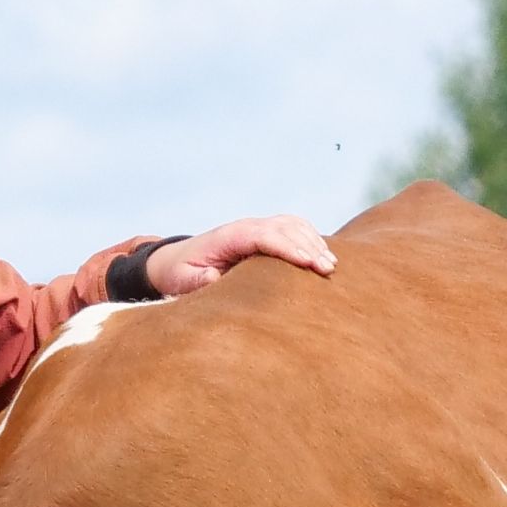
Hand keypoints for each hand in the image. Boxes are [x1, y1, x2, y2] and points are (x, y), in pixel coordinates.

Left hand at [145, 214, 337, 296]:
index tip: (309, 263)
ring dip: (313, 241)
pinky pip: (292, 229)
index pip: (264, 236)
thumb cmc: (181, 273)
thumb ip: (200, 281)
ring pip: (292, 225)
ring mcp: (255, 228)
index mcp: (228, 237)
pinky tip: (322, 255)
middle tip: (328, 269)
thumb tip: (215, 280)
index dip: (288, 247)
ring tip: (331, 264)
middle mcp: (245, 227)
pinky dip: (310, 238)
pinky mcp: (263, 234)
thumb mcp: (183, 281)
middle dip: (308, 246)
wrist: (174, 261)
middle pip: (284, 228)